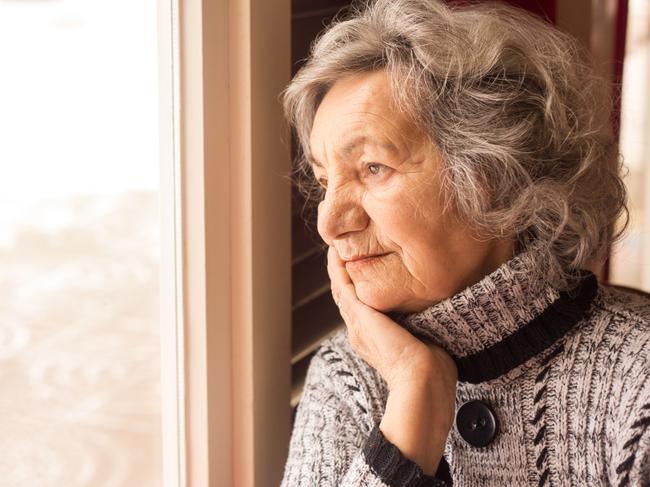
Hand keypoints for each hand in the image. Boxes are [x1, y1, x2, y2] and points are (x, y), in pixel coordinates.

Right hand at [327, 245, 457, 391]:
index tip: (359, 265)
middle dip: (342, 272)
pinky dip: (338, 268)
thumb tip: (429, 312)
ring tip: (336, 245)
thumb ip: (417, 325)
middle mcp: (359, 331)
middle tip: (342, 247)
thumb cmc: (431, 369)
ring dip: (336, 266)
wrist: (423, 382)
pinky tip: (336, 253)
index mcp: (371, 339)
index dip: (355, 285)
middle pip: (343, 295)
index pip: (358, 306)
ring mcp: (356, 323)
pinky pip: (342, 286)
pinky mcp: (359, 315)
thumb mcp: (422, 340)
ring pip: (339, 288)